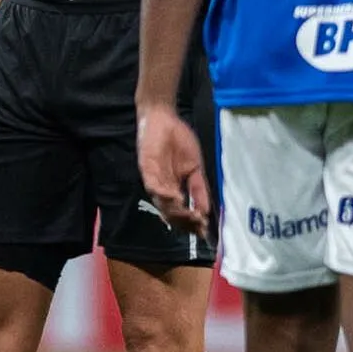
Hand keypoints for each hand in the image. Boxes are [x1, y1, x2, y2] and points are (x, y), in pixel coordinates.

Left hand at [136, 103, 209, 239]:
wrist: (164, 119)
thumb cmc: (179, 141)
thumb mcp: (195, 168)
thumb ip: (199, 189)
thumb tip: (206, 211)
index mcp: (174, 189)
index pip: (182, 213)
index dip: (192, 223)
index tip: (204, 231)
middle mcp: (163, 189)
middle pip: (171, 214)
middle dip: (186, 222)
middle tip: (199, 226)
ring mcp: (154, 180)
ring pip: (162, 204)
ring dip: (177, 212)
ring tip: (191, 216)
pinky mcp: (146, 169)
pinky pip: (153, 187)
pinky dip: (165, 195)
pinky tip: (177, 199)